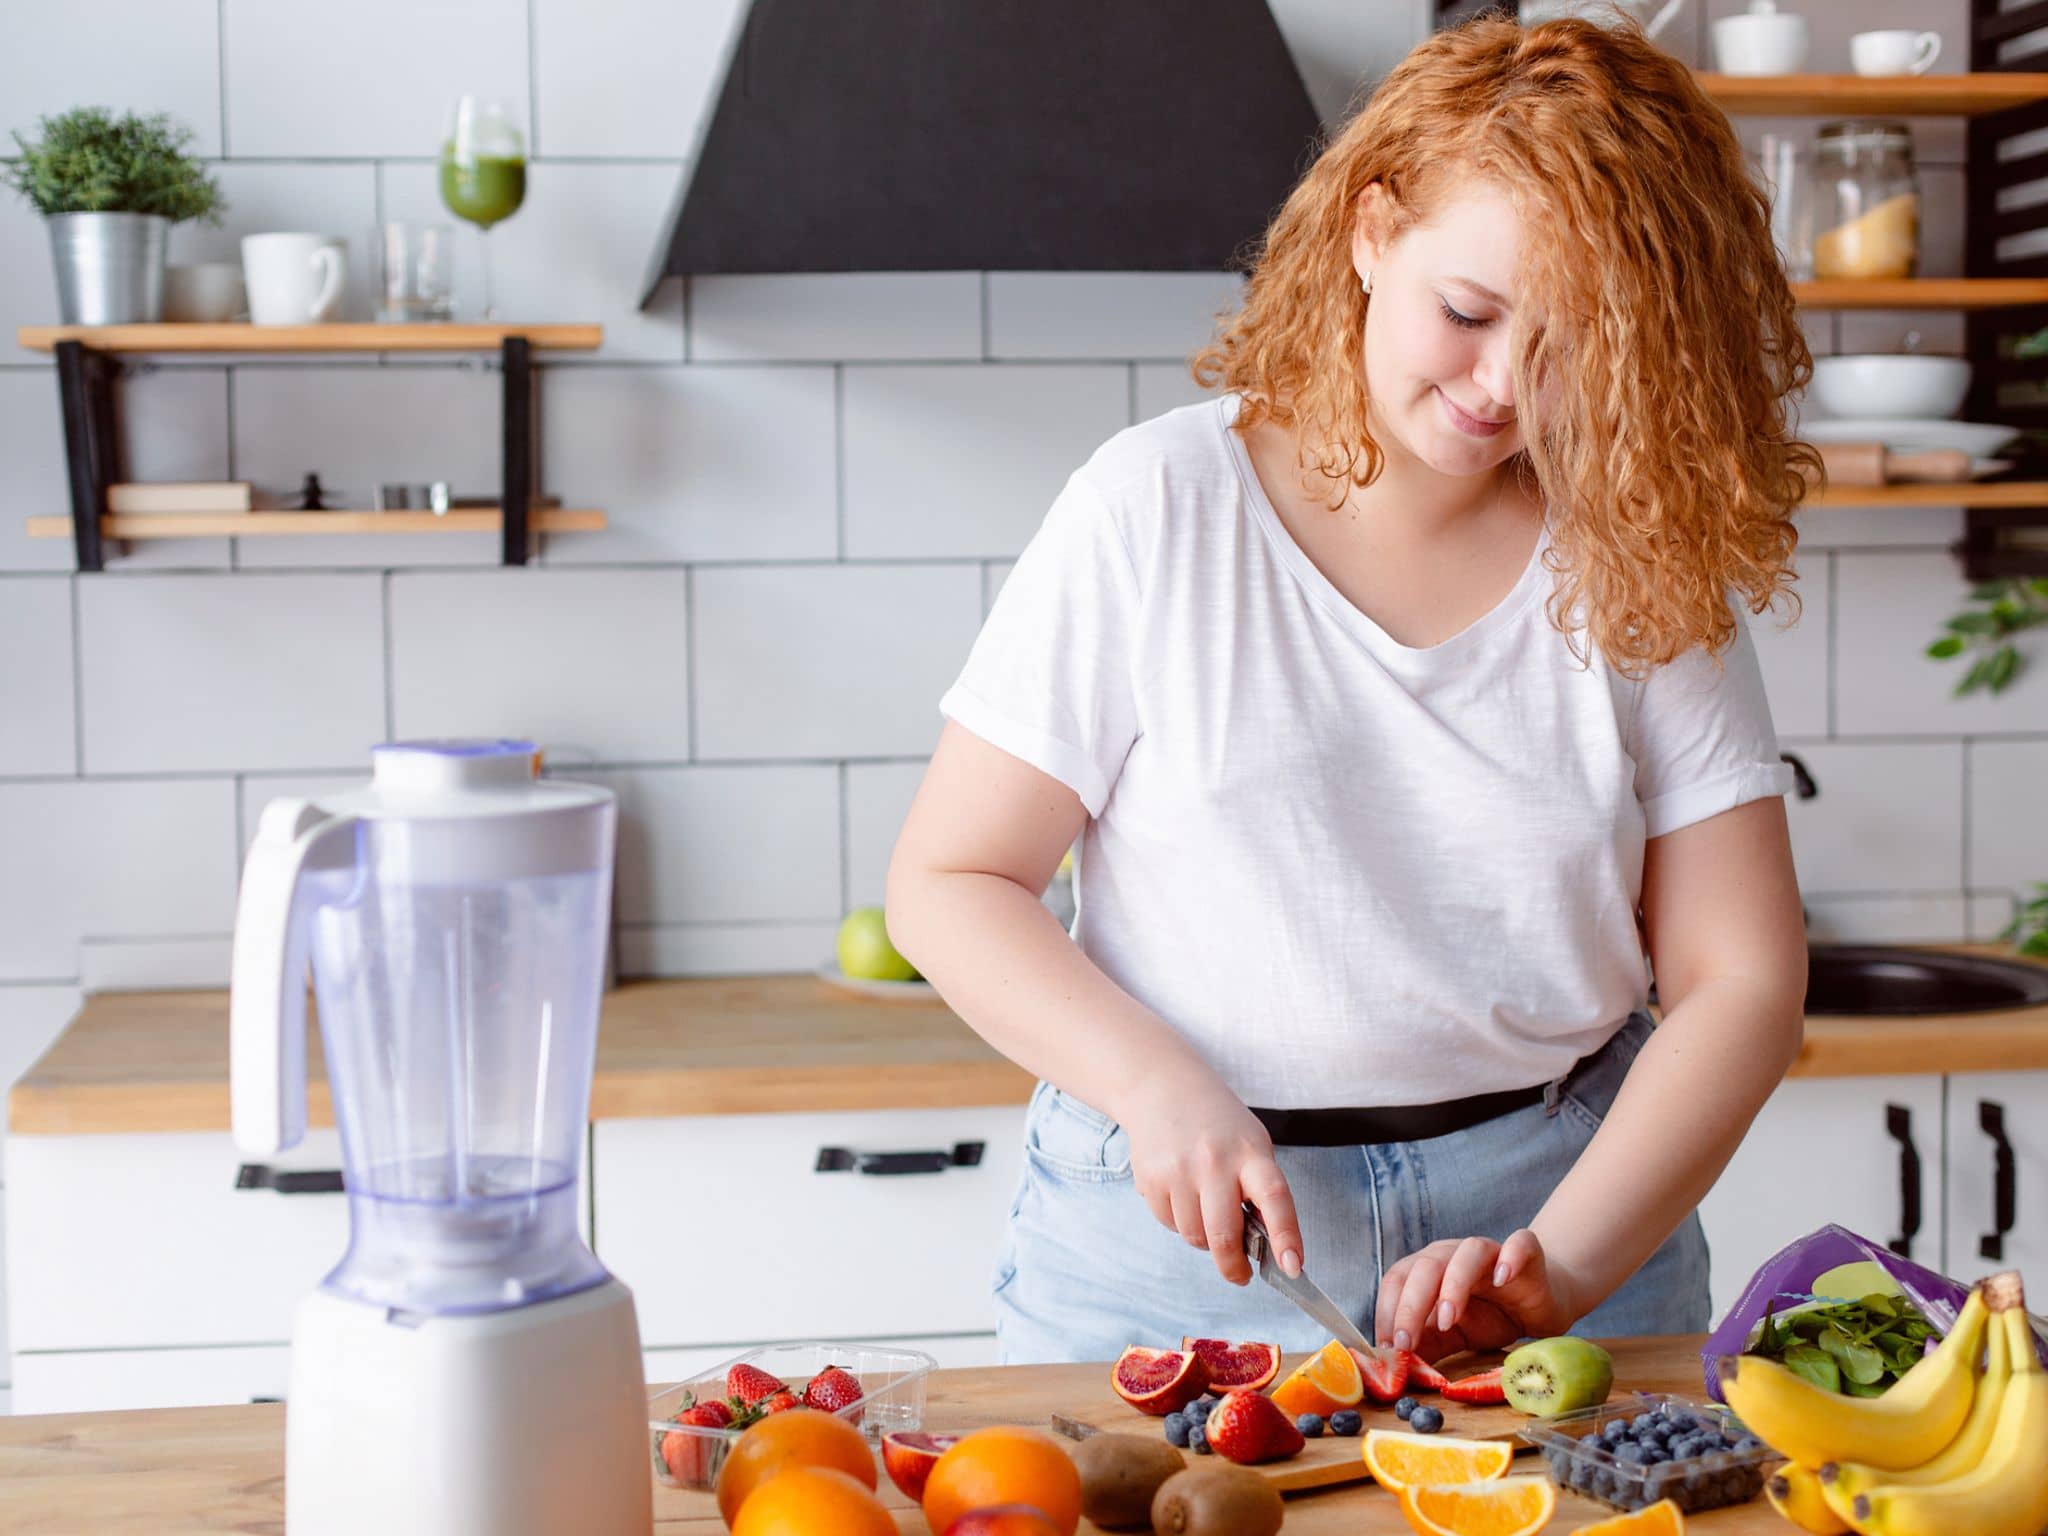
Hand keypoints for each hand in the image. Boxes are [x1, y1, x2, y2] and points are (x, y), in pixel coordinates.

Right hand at [1116, 1067, 1303, 1286]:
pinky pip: (1170, 1225)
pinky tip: (1182, 1195)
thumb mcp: (1251, 1144)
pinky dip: (1180, 1222)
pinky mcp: (1150, 1179)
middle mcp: (1214, 1161)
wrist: (1161, 1087)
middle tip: (1241, 1275)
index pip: (1275, 1198)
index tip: (1293, 1268)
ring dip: (1204, 1238)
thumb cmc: (1218, 1124)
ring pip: (1195, 1237)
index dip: (1286, 1236)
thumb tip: (1267, 1248)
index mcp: (1250, 1152)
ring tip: (1207, 1210)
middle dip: (1233, 1267)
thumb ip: (1260, 1190)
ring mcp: (1178, 1171)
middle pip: (1224, 1235)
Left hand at [1373, 1230, 1577, 1356]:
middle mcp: (1454, 1254)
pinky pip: (1519, 1243)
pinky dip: (1510, 1258)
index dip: (1387, 1311)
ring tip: (1447, 1320)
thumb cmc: (1491, 1316)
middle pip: (1426, 1267)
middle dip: (1410, 1306)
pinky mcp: (1527, 1252)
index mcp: (1429, 1269)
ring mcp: (1491, 1251)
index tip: (1387, 1348)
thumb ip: (1427, 1345)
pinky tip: (1503, 1279)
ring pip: (1466, 1254)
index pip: (1398, 1279)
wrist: (1540, 1304)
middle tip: (1406, 1343)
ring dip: (1453, 1285)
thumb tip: (1394, 1367)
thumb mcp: (1453, 1336)